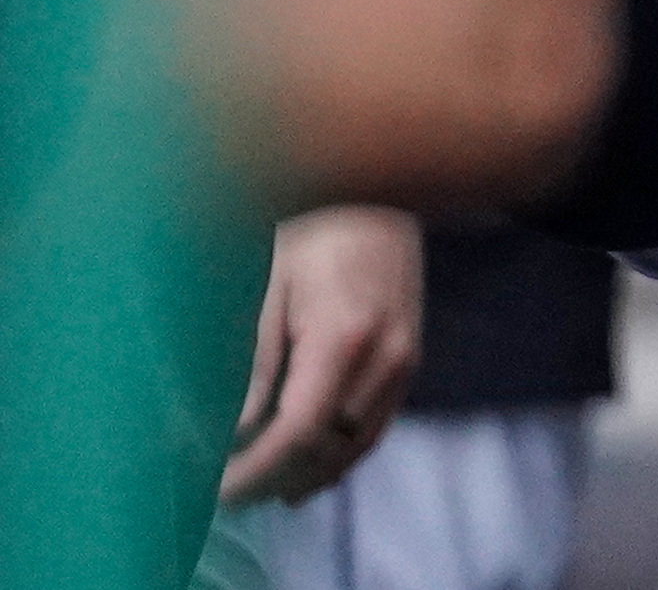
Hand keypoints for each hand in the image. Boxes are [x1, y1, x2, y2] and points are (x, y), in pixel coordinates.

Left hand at [222, 206, 422, 504]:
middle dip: (275, 480)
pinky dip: (339, 455)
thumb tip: (237, 432)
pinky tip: (304, 471)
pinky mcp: (411, 358)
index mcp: (344, 336)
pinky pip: (376, 426)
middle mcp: (386, 357)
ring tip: (257, 491)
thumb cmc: (313, 229)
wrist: (378, 192)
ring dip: (308, 475)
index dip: (256, 470)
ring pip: (357, 446)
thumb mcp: (271, 287)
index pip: (298, 431)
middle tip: (224, 494)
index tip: (216, 488)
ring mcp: (405, 360)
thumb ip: (258, 363)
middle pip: (330, 449)